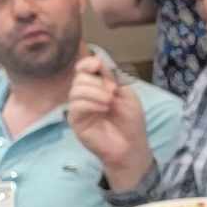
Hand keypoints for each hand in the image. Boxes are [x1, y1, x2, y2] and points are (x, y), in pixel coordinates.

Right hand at [68, 53, 153, 188]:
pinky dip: (91, 103)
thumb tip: (98, 60)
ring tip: (110, 102)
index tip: (97, 65)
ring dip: (95, 92)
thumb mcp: (127, 94)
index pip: (83, 69)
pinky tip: (104, 109)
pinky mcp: (75, 121)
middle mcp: (85, 95)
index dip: (88, 63)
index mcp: (97, 87)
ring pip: (76, 89)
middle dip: (98, 82)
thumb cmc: (131, 122)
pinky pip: (76, 105)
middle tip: (113, 92)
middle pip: (80, 77)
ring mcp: (78, 108)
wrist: (131, 146)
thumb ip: (113, 77)